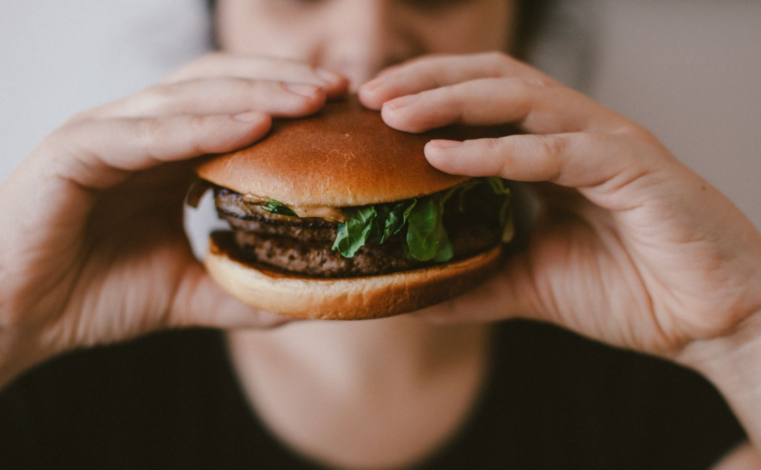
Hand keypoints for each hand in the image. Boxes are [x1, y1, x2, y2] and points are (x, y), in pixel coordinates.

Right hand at [0, 53, 348, 387]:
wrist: (15, 319)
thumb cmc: (91, 295)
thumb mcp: (185, 292)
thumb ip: (239, 290)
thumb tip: (303, 299)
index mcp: (163, 153)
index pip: (234, 107)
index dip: (287, 102)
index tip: (342, 111)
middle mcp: (138, 131)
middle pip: (221, 85)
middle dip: (283, 83)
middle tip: (340, 91)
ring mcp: (105, 133)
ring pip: (190, 97)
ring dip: (256, 93)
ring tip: (312, 99)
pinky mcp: (74, 150)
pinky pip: (149, 133)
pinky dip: (203, 126)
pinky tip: (253, 127)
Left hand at [359, 52, 760, 356]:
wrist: (711, 322)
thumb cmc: (632, 292)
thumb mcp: (533, 284)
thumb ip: (478, 280)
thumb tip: (418, 297)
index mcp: (553, 151)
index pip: (480, 102)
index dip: (424, 97)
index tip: (368, 114)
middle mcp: (575, 133)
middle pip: (491, 79)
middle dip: (426, 80)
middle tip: (368, 96)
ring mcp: (605, 143)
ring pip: (519, 98)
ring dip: (450, 100)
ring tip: (393, 113)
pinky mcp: (632, 167)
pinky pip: (554, 149)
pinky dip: (496, 151)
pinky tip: (444, 156)